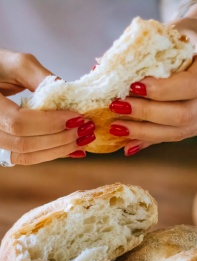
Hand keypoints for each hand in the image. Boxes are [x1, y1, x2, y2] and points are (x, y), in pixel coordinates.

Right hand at [0, 50, 94, 164]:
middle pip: (25, 144)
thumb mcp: (18, 64)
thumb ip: (43, 79)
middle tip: (86, 129)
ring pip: (26, 156)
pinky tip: (73, 150)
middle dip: (61, 138)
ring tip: (84, 140)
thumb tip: (72, 96)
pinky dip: (52, 154)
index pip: (18, 123)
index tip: (77, 117)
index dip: (51, 123)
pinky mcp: (5, 146)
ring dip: (60, 150)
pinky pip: (28, 157)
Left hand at [108, 2, 196, 155]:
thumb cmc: (178, 40)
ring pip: (182, 131)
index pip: (192, 84)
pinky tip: (131, 141)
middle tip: (117, 110)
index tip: (131, 88)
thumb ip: (140, 57)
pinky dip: (152, 138)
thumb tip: (99, 71)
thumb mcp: (163, 38)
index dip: (162, 91)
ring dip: (146, 132)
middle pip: (186, 113)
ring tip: (118, 128)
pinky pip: (178, 136)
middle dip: (148, 115)